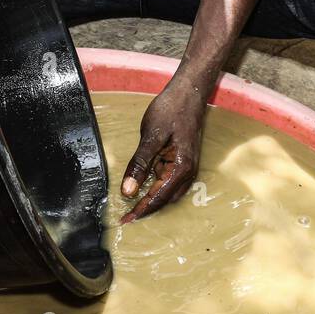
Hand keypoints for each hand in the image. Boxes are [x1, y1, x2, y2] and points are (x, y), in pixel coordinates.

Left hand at [119, 80, 206, 222]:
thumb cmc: (171, 110)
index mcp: (180, 168)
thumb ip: (139, 165)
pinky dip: (156, 188)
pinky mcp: (183, 160)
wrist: (189, 92)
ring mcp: (187, 167)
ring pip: (168, 192)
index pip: (158, 198)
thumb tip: (128, 191)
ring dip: (152, 200)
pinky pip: (168, 181)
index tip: (125, 221)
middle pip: (165, 200)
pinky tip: (143, 185)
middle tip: (125, 217)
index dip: (140, 211)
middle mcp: (187, 172)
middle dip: (146, 209)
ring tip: (132, 206)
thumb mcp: (151, 137)